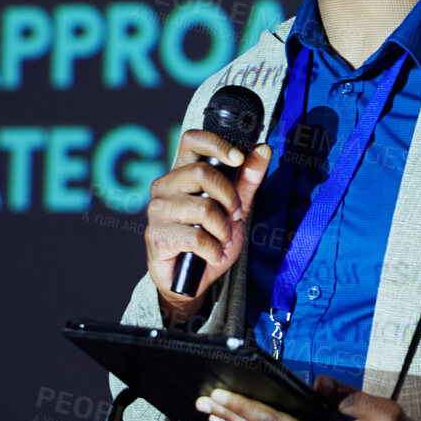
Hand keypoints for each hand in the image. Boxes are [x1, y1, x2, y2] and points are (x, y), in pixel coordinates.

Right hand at [143, 132, 271, 326]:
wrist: (189, 281)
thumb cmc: (209, 239)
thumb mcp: (235, 208)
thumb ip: (247, 179)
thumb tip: (263, 148)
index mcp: (182, 172)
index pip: (192, 139)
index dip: (216, 144)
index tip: (238, 159)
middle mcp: (165, 186)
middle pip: (202, 174)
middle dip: (229, 198)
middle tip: (235, 216)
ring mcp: (158, 211)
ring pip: (202, 208)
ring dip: (223, 229)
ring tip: (222, 240)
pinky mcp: (157, 236)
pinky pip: (195, 236)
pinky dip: (213, 249)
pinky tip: (213, 255)